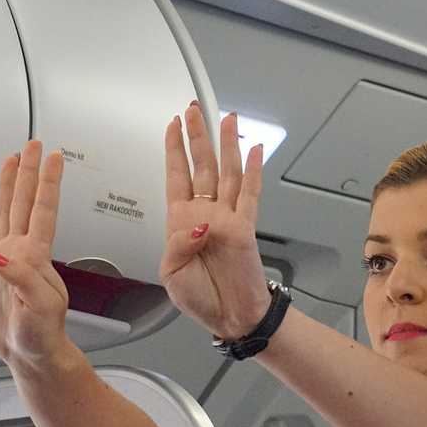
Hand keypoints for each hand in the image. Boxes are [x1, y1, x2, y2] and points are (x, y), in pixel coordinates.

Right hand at [0, 141, 73, 366]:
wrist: (28, 351)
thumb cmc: (41, 334)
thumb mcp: (39, 309)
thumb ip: (23, 280)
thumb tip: (2, 256)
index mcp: (36, 256)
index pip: (43, 209)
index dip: (48, 182)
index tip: (54, 158)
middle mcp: (20, 249)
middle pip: (25, 200)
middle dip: (30, 171)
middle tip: (34, 144)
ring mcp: (2, 256)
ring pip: (6, 209)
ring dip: (10, 183)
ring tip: (12, 157)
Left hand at [159, 104, 270, 337]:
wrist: (230, 316)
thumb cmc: (200, 298)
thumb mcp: (172, 274)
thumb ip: (178, 245)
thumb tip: (199, 225)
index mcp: (180, 222)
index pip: (176, 176)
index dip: (173, 150)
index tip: (172, 126)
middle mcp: (204, 213)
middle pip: (201, 165)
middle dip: (197, 136)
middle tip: (194, 109)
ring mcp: (227, 217)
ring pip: (227, 171)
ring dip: (226, 145)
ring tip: (228, 118)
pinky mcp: (247, 226)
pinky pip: (251, 193)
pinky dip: (254, 170)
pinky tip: (255, 151)